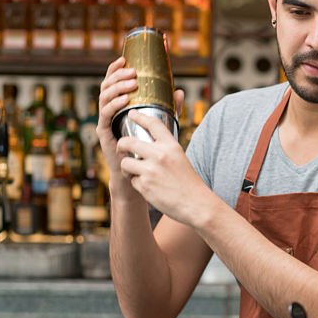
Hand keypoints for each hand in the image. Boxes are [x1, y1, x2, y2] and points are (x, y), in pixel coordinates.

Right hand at [98, 57, 184, 202]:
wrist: (137, 175)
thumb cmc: (147, 149)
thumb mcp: (159, 124)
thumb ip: (168, 108)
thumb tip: (179, 90)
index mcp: (119, 105)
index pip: (114, 82)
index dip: (116, 69)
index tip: (125, 58)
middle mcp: (109, 110)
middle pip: (107, 86)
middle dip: (118, 75)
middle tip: (132, 72)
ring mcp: (105, 121)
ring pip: (104, 97)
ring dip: (117, 88)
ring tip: (131, 83)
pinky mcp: (104, 133)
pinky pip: (105, 115)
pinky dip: (114, 105)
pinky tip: (125, 100)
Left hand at [115, 110, 212, 227]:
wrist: (196, 204)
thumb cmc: (189, 182)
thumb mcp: (181, 158)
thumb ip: (167, 148)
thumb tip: (152, 140)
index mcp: (171, 146)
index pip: (153, 124)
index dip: (140, 116)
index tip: (132, 113)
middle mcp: (160, 155)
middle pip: (128, 142)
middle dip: (121, 145)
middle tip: (122, 148)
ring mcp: (151, 170)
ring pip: (125, 162)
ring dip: (126, 167)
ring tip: (133, 171)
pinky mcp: (144, 185)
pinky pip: (132, 180)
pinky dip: (136, 183)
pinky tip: (147, 187)